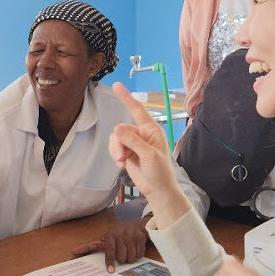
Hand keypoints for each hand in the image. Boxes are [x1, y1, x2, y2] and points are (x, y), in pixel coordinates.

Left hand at [70, 217, 148, 272]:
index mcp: (109, 235)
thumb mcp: (104, 239)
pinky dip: (138, 254)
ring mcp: (130, 235)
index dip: (109, 261)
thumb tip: (71, 253)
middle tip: (122, 254)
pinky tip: (136, 248)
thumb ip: (90, 246)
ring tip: (129, 250)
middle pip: (121, 258)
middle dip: (122, 259)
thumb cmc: (117, 235)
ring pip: (130, 257)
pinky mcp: (140, 236)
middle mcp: (119, 233)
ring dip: (130, 258)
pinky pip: (139, 254)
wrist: (138, 225)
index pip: (109, 251)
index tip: (110, 271)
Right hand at [109, 83, 190, 226]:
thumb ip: (133, 141)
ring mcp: (133, 142)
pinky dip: (115, 155)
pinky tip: (122, 165)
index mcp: (152, 129)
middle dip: (120, 143)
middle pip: (121, 128)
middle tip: (124, 158)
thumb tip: (116, 128)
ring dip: (116, 151)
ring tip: (123, 163)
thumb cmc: (160, 172)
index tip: (116, 85)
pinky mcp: (126, 152)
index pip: (138, 110)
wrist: (157, 190)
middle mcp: (141, 133)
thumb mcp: (149, 155)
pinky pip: (114, 146)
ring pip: (115, 138)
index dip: (126, 97)